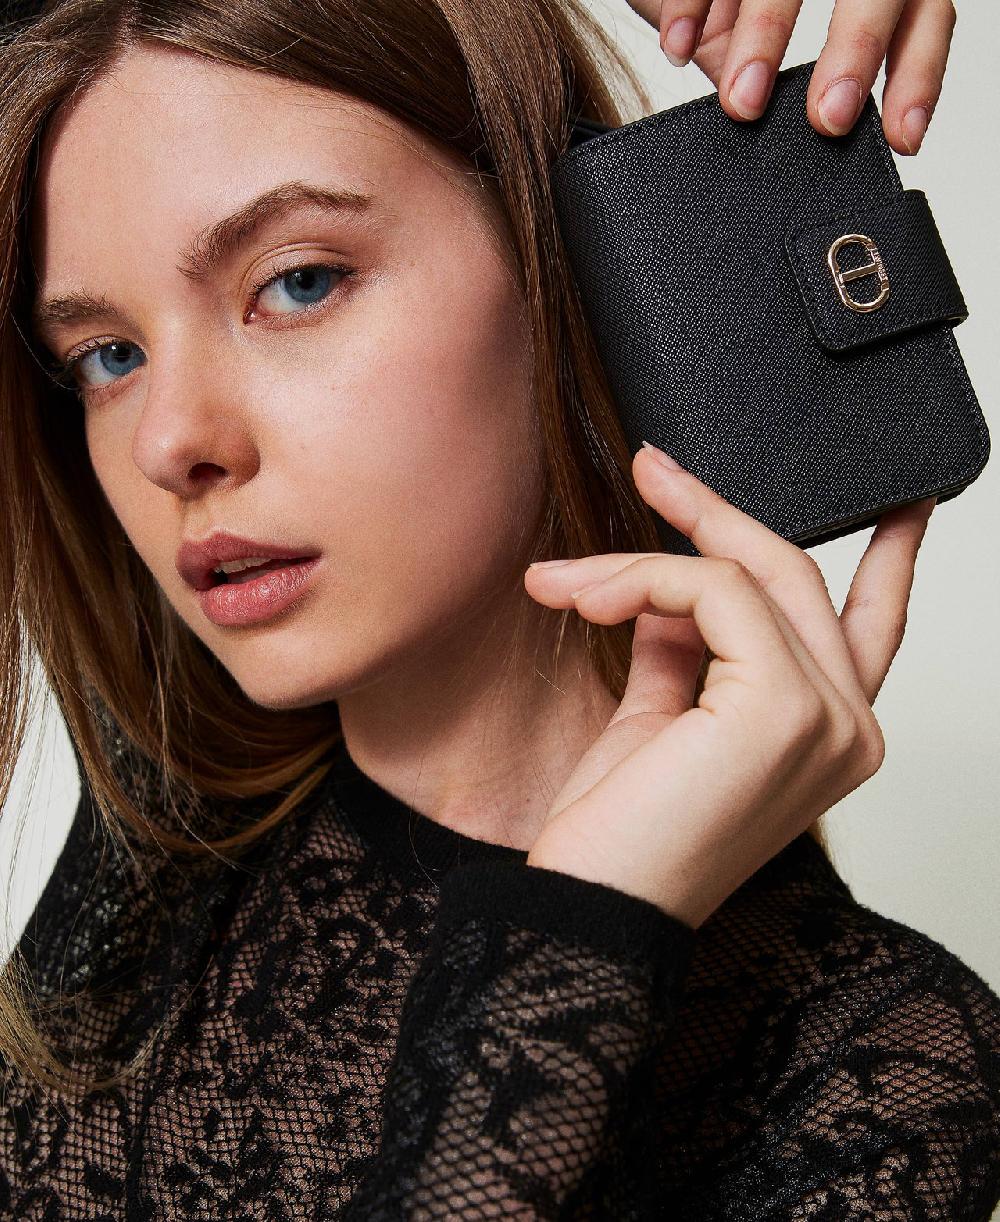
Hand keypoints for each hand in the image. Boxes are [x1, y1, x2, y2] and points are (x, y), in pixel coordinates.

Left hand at [522, 444, 935, 928]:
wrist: (590, 907)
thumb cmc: (622, 831)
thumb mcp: (660, 715)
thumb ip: (686, 646)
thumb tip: (677, 581)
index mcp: (833, 736)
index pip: (873, 623)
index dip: (891, 557)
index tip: (902, 503)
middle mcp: (850, 728)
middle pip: (798, 575)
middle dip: (715, 514)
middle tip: (652, 470)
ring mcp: (827, 719)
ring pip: (746, 573)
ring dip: (641, 561)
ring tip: (566, 580)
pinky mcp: (782, 708)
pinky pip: (712, 591)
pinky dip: (640, 581)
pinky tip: (584, 598)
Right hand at [623, 0, 955, 155]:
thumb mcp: (748, 36)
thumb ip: (764, 74)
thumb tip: (772, 132)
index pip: (921, 13)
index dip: (919, 75)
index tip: (903, 136)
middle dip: (859, 51)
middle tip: (828, 117)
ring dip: (768, 39)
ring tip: (743, 101)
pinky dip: (693, 8)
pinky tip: (679, 47)